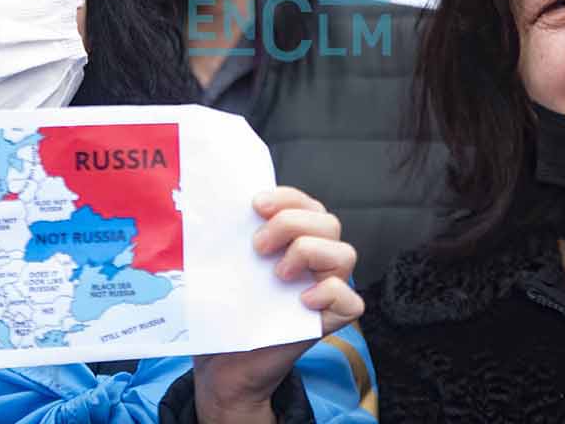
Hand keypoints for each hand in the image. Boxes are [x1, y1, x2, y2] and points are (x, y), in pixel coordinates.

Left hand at [192, 187, 362, 423]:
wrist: (223, 365)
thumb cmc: (225, 312)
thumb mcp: (225, 268)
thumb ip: (231, 239)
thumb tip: (214, 211)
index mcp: (295, 240)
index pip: (306, 203)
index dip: (287, 197)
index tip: (256, 206)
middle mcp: (316, 261)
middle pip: (329, 222)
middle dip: (291, 224)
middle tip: (258, 247)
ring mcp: (326, 291)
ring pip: (345, 254)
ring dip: (309, 253)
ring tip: (278, 274)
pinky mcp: (330, 322)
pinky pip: (350, 300)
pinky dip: (329, 293)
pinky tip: (302, 300)